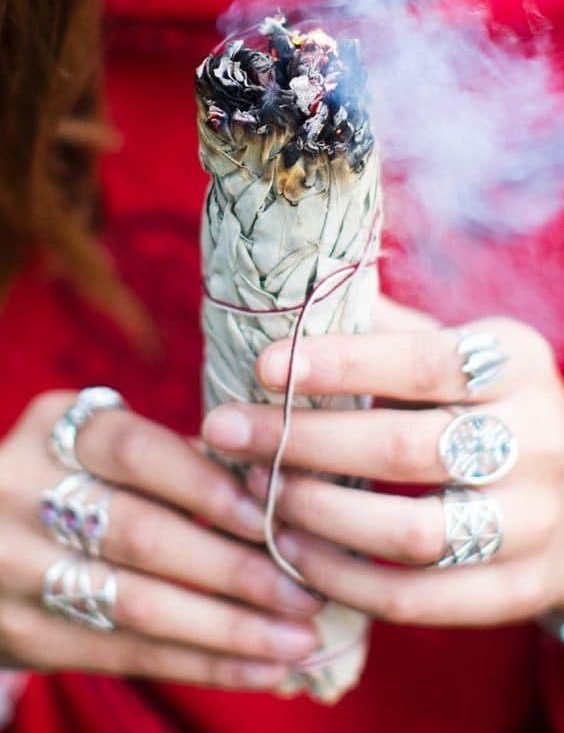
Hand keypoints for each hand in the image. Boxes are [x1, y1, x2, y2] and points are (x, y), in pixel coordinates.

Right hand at [0, 392, 319, 687]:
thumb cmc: (67, 478)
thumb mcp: (98, 446)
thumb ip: (171, 458)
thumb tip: (268, 485)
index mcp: (55, 432)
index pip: (138, 451)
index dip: (208, 486)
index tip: (272, 517)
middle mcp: (25, 495)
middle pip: (142, 535)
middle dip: (234, 569)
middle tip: (303, 592)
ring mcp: (18, 570)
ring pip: (139, 606)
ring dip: (229, 628)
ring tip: (296, 641)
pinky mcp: (26, 635)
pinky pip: (125, 654)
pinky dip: (201, 663)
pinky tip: (258, 668)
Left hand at [203, 308, 563, 627]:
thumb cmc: (482, 398)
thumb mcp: (452, 348)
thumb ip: (382, 329)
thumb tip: (286, 308)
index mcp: (517, 363)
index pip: (424, 361)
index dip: (341, 366)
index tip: (264, 368)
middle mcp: (538, 441)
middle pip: (405, 449)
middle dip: (301, 441)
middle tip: (226, 430)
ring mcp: (535, 522)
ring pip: (411, 533)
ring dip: (316, 514)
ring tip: (256, 491)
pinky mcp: (520, 587)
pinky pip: (419, 599)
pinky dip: (344, 579)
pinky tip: (293, 551)